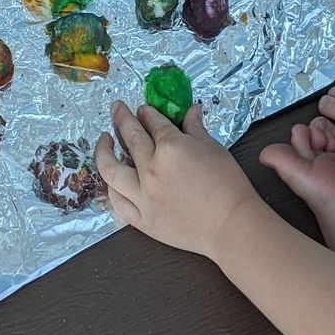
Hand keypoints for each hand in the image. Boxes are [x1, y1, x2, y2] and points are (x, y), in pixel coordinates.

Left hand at [94, 100, 258, 261]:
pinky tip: (112, 179)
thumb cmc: (228, 185)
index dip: (147, 113)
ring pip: (111, 169)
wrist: (231, 225)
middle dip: (121, 118)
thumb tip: (191, 109)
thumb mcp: (214, 148)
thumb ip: (196, 128)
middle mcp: (151, 169)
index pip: (153, 123)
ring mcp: (143, 196)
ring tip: (104, 140)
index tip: (143, 110)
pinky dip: (112, 188)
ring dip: (103, 151)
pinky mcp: (142, 219)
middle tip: (116, 108)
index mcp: (170, 147)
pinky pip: (118, 201)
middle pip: (129, 137)